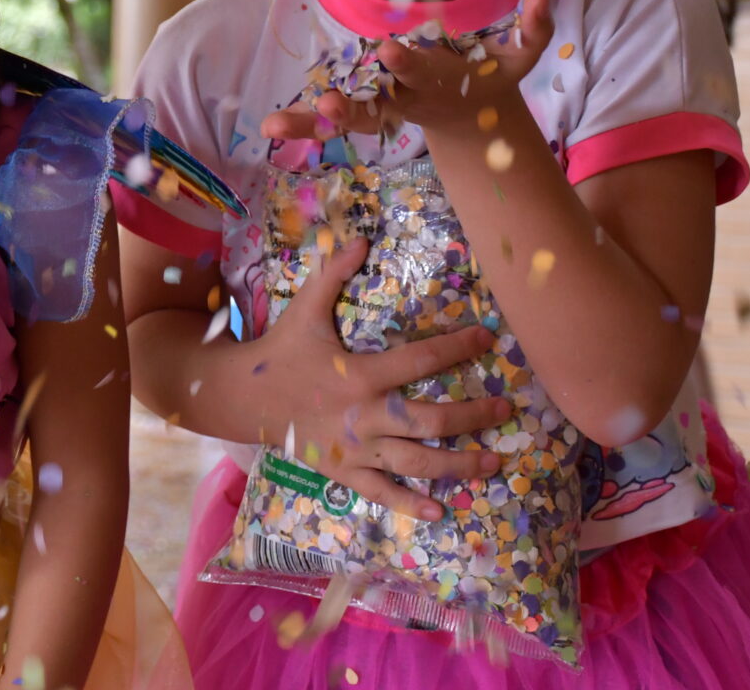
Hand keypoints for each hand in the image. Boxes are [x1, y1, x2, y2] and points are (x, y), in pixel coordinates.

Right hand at [253, 237, 508, 520]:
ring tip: (494, 462)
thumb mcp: (305, 309)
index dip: (457, 347)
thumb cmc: (282, 351)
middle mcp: (364, 415)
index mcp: (360, 374)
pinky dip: (411, 505)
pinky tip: (442, 512)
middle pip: (430, 420)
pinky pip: (382, 493)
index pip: (420, 360)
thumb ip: (333, 274)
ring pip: (416, 462)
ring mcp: (355, 449)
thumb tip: (360, 238)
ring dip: (459, 464)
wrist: (244, 398)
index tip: (488, 338)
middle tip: (506, 410)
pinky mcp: (345, 473)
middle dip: (473, 416)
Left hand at [262, 0, 554, 142]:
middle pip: (377, 107)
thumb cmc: (494, 75)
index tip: (387, 51)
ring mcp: (385, 109)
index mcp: (441, 83)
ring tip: (276, 126)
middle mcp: (408, 100)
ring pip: (348, 119)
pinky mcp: (368, 112)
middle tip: (330, 106)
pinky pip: (334, 121)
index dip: (407, 64)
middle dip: (355, 108)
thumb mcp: (521, 57)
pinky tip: (271, 125)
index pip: (422, 72)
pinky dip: (307, 125)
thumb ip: (534, 29)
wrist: (475, 118)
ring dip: (316, 124)